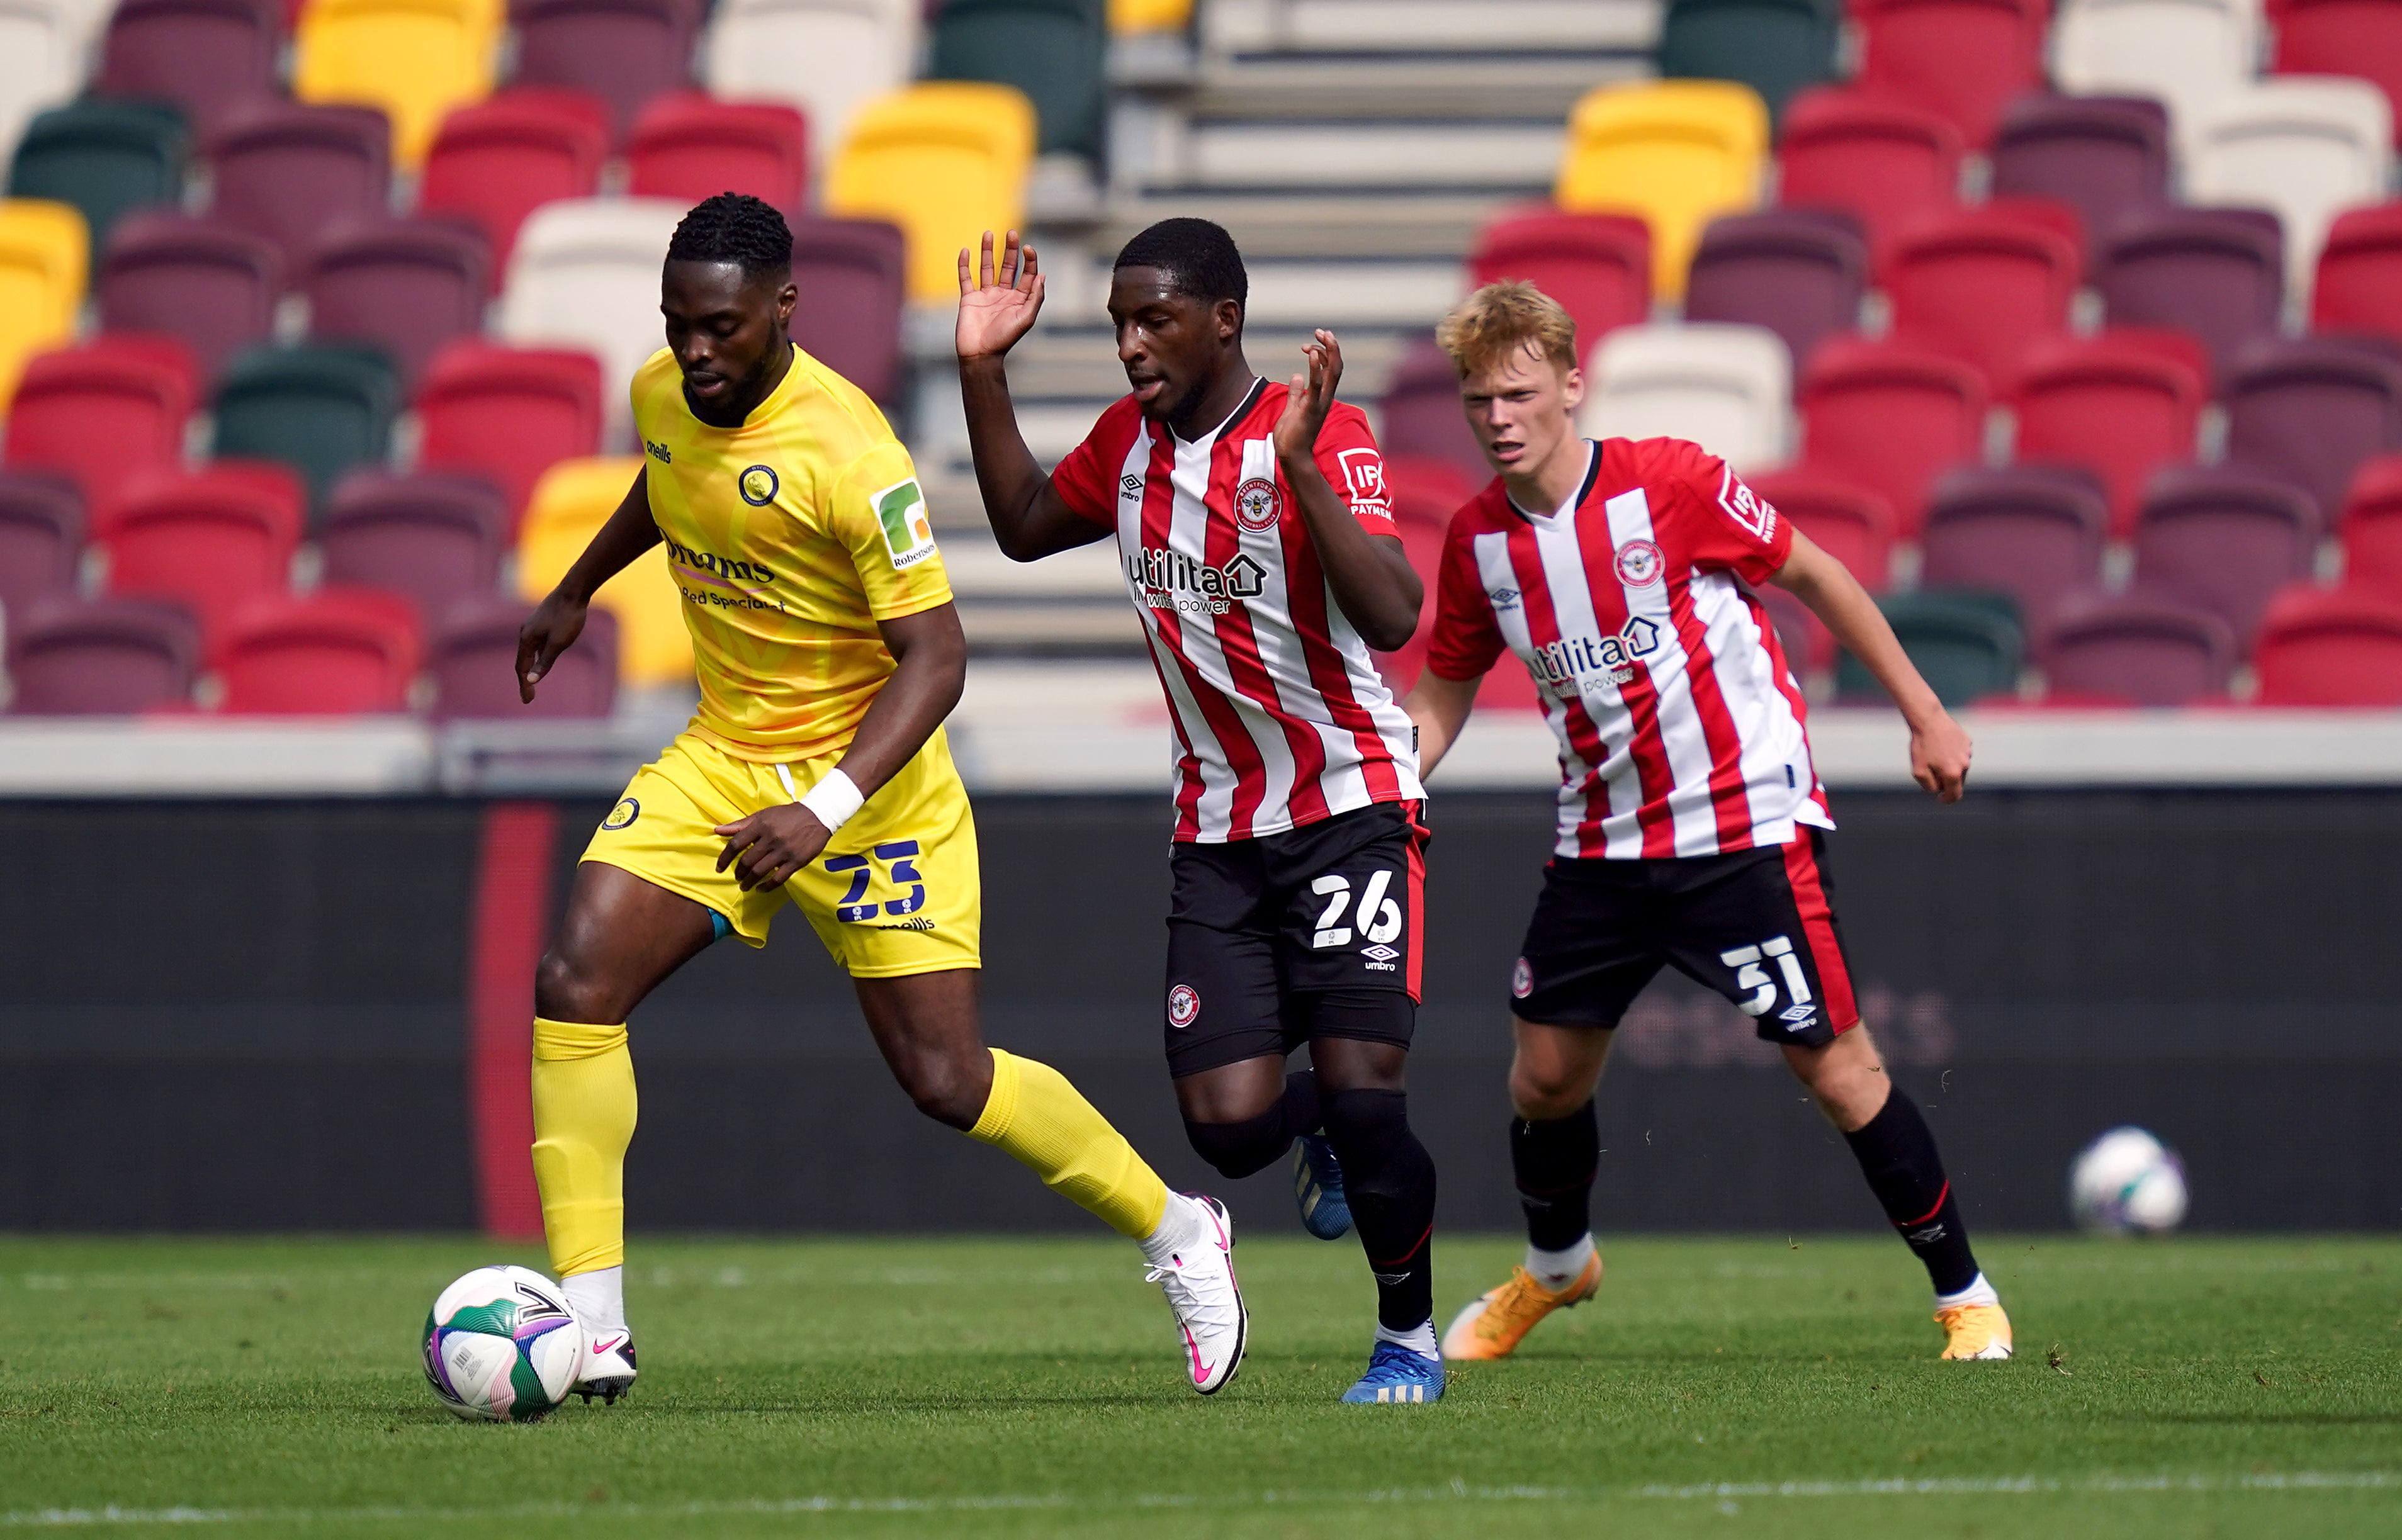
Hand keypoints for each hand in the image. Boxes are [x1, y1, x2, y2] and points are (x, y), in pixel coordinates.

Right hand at [515, 590, 587, 702]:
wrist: (574, 591)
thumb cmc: (567, 617)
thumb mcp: (558, 643)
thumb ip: (544, 662)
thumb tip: (530, 680)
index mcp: (526, 638)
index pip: (521, 668)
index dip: (524, 685)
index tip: (527, 700)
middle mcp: (526, 632)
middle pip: (523, 661)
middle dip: (525, 680)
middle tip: (529, 697)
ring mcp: (533, 626)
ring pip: (529, 652)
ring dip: (530, 668)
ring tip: (532, 682)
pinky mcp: (542, 622)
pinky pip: (536, 644)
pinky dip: (537, 656)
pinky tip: (543, 659)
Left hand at [713, 804, 830, 891]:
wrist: (817, 816)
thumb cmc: (788, 815)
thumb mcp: (763, 815)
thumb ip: (741, 824)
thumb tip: (718, 830)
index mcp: (761, 825)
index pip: (736, 844)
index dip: (725, 858)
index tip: (720, 868)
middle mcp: (770, 839)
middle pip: (747, 861)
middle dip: (738, 872)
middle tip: (737, 877)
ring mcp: (784, 851)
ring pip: (759, 871)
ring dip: (749, 882)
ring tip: (745, 886)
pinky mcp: (796, 861)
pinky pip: (778, 879)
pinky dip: (766, 887)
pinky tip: (761, 889)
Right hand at [956, 230, 1044, 361]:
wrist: (980, 355)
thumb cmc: (1004, 340)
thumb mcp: (1025, 319)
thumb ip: (1034, 297)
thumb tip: (1042, 276)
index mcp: (1019, 299)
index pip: (1027, 274)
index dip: (1029, 260)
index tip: (1027, 248)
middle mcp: (1003, 295)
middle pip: (1008, 266)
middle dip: (1010, 250)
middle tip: (1011, 233)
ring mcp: (985, 295)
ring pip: (987, 268)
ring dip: (988, 251)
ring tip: (988, 233)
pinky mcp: (969, 298)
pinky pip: (966, 278)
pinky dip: (964, 264)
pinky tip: (965, 250)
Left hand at [1273, 329, 1344, 462]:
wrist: (1291, 455)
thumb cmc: (1292, 435)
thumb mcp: (1293, 408)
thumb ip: (1296, 392)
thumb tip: (1296, 377)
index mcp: (1322, 396)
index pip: (1329, 369)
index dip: (1323, 353)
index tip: (1311, 343)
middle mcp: (1325, 398)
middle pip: (1336, 367)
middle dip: (1331, 347)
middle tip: (1322, 331)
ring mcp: (1320, 403)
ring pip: (1332, 373)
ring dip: (1328, 353)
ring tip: (1321, 336)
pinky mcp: (1310, 409)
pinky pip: (1316, 386)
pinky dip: (1315, 368)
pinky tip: (1311, 354)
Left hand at [1910, 709, 1972, 801]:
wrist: (1928, 719)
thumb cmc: (1921, 746)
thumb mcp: (1918, 771)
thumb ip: (1929, 786)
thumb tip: (1939, 789)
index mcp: (1953, 774)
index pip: (1955, 795)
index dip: (1947, 799)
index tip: (1940, 798)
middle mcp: (1964, 764)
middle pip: (1957, 780)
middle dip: (1945, 779)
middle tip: (1929, 767)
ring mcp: (1968, 751)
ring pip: (1958, 765)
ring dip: (1948, 765)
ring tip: (1934, 752)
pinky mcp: (1967, 741)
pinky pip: (1960, 752)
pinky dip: (1952, 752)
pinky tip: (1940, 743)